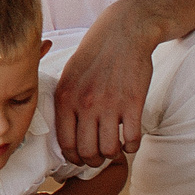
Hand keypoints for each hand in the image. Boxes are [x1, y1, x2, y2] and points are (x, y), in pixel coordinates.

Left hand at [54, 1, 158, 164]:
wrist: (123, 32)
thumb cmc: (94, 54)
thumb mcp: (68, 74)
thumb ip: (65, 102)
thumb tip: (61, 130)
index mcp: (66, 98)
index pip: (65, 143)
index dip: (73, 158)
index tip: (80, 159)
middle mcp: (85, 104)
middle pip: (87, 152)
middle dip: (93, 161)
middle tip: (99, 157)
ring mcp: (110, 105)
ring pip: (109, 150)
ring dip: (112, 155)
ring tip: (114, 148)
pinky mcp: (133, 103)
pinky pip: (132, 140)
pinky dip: (131, 147)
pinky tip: (130, 141)